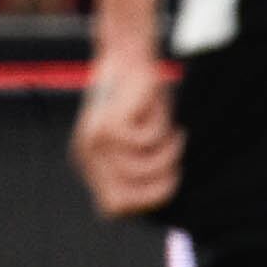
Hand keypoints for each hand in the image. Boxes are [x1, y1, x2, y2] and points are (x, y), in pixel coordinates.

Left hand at [70, 43, 180, 220]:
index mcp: (92, 165)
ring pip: (140, 170)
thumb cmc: (141, 102)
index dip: (145, 203)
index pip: (113, 208)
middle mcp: (88, 157)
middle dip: (160, 187)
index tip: (168, 182)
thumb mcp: (143, 141)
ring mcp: (95, 142)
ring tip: (173, 136)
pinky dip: (162, 131)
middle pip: (125, 200)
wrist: (128, 57)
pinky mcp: (108, 124)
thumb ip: (143, 169)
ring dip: (166, 155)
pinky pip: (146, 142)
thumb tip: (158, 201)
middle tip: (178, 166)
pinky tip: (164, 117)